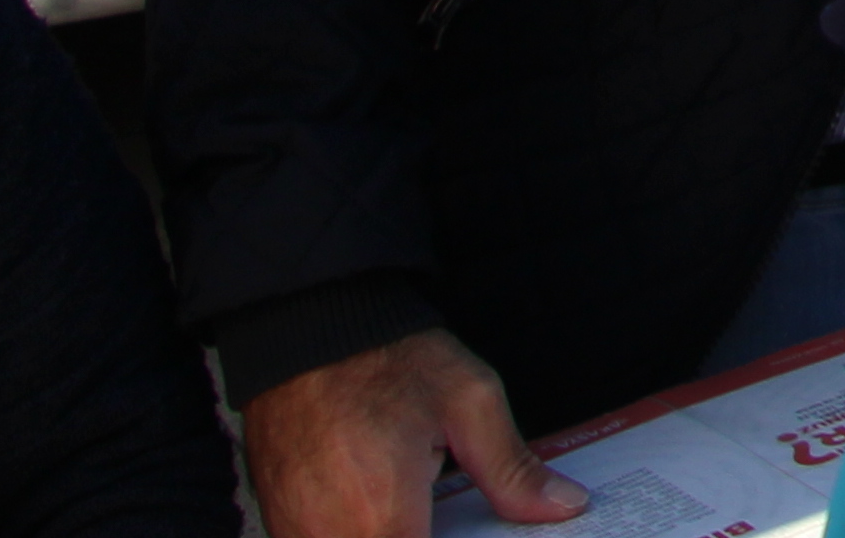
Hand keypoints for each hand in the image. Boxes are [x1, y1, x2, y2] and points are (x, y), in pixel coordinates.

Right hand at [244, 331, 580, 537]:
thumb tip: (563, 506)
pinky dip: (359, 529)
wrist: (311, 328)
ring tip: (415, 503)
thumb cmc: (389, 359)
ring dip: (393, 532)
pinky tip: (383, 505)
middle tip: (444, 508)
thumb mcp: (469, 401)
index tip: (474, 530)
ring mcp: (296, 532)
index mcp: (381, 515)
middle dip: (424, 535)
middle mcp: (329, 535)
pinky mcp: (280, 523)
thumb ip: (512, 468)